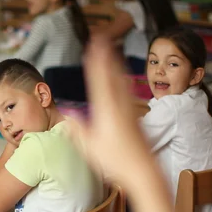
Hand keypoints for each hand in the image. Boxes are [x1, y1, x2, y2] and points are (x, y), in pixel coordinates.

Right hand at [71, 35, 151, 184]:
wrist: (145, 173)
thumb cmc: (116, 163)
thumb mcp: (90, 149)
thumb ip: (78, 130)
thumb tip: (67, 113)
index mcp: (107, 111)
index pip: (100, 80)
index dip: (97, 61)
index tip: (94, 45)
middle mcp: (120, 107)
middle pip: (112, 76)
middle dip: (107, 56)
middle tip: (104, 38)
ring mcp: (131, 112)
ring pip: (122, 83)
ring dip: (116, 65)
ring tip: (114, 51)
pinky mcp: (137, 120)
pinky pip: (127, 93)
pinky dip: (122, 80)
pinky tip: (123, 79)